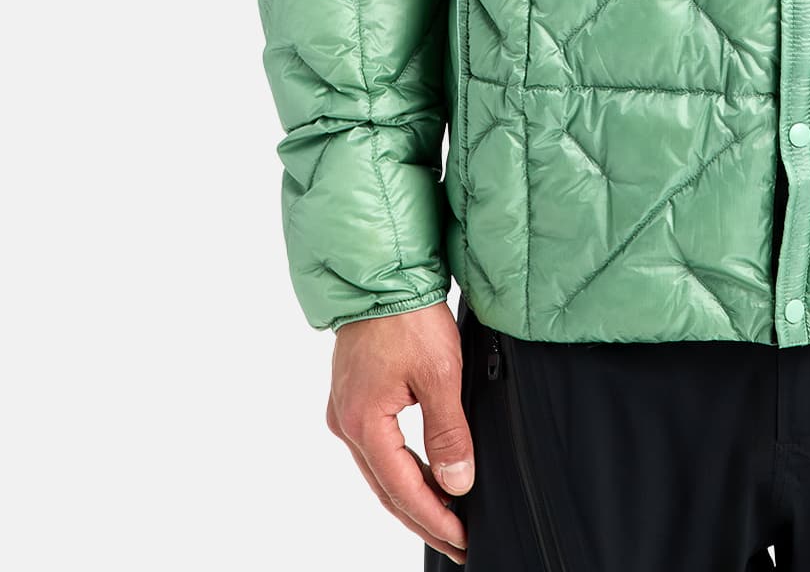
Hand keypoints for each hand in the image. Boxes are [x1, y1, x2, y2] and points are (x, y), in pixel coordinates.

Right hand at [325, 301, 472, 563]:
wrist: (382, 272)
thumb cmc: (407, 315)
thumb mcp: (441, 375)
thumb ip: (448, 434)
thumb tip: (457, 483)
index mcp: (363, 422)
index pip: (402, 489)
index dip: (434, 518)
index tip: (461, 538)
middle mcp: (346, 422)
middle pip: (386, 487)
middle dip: (422, 517)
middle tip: (456, 540)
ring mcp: (345, 408)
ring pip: (380, 469)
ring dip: (411, 494)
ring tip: (445, 515)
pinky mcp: (353, 395)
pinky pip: (376, 446)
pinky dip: (400, 466)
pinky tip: (421, 473)